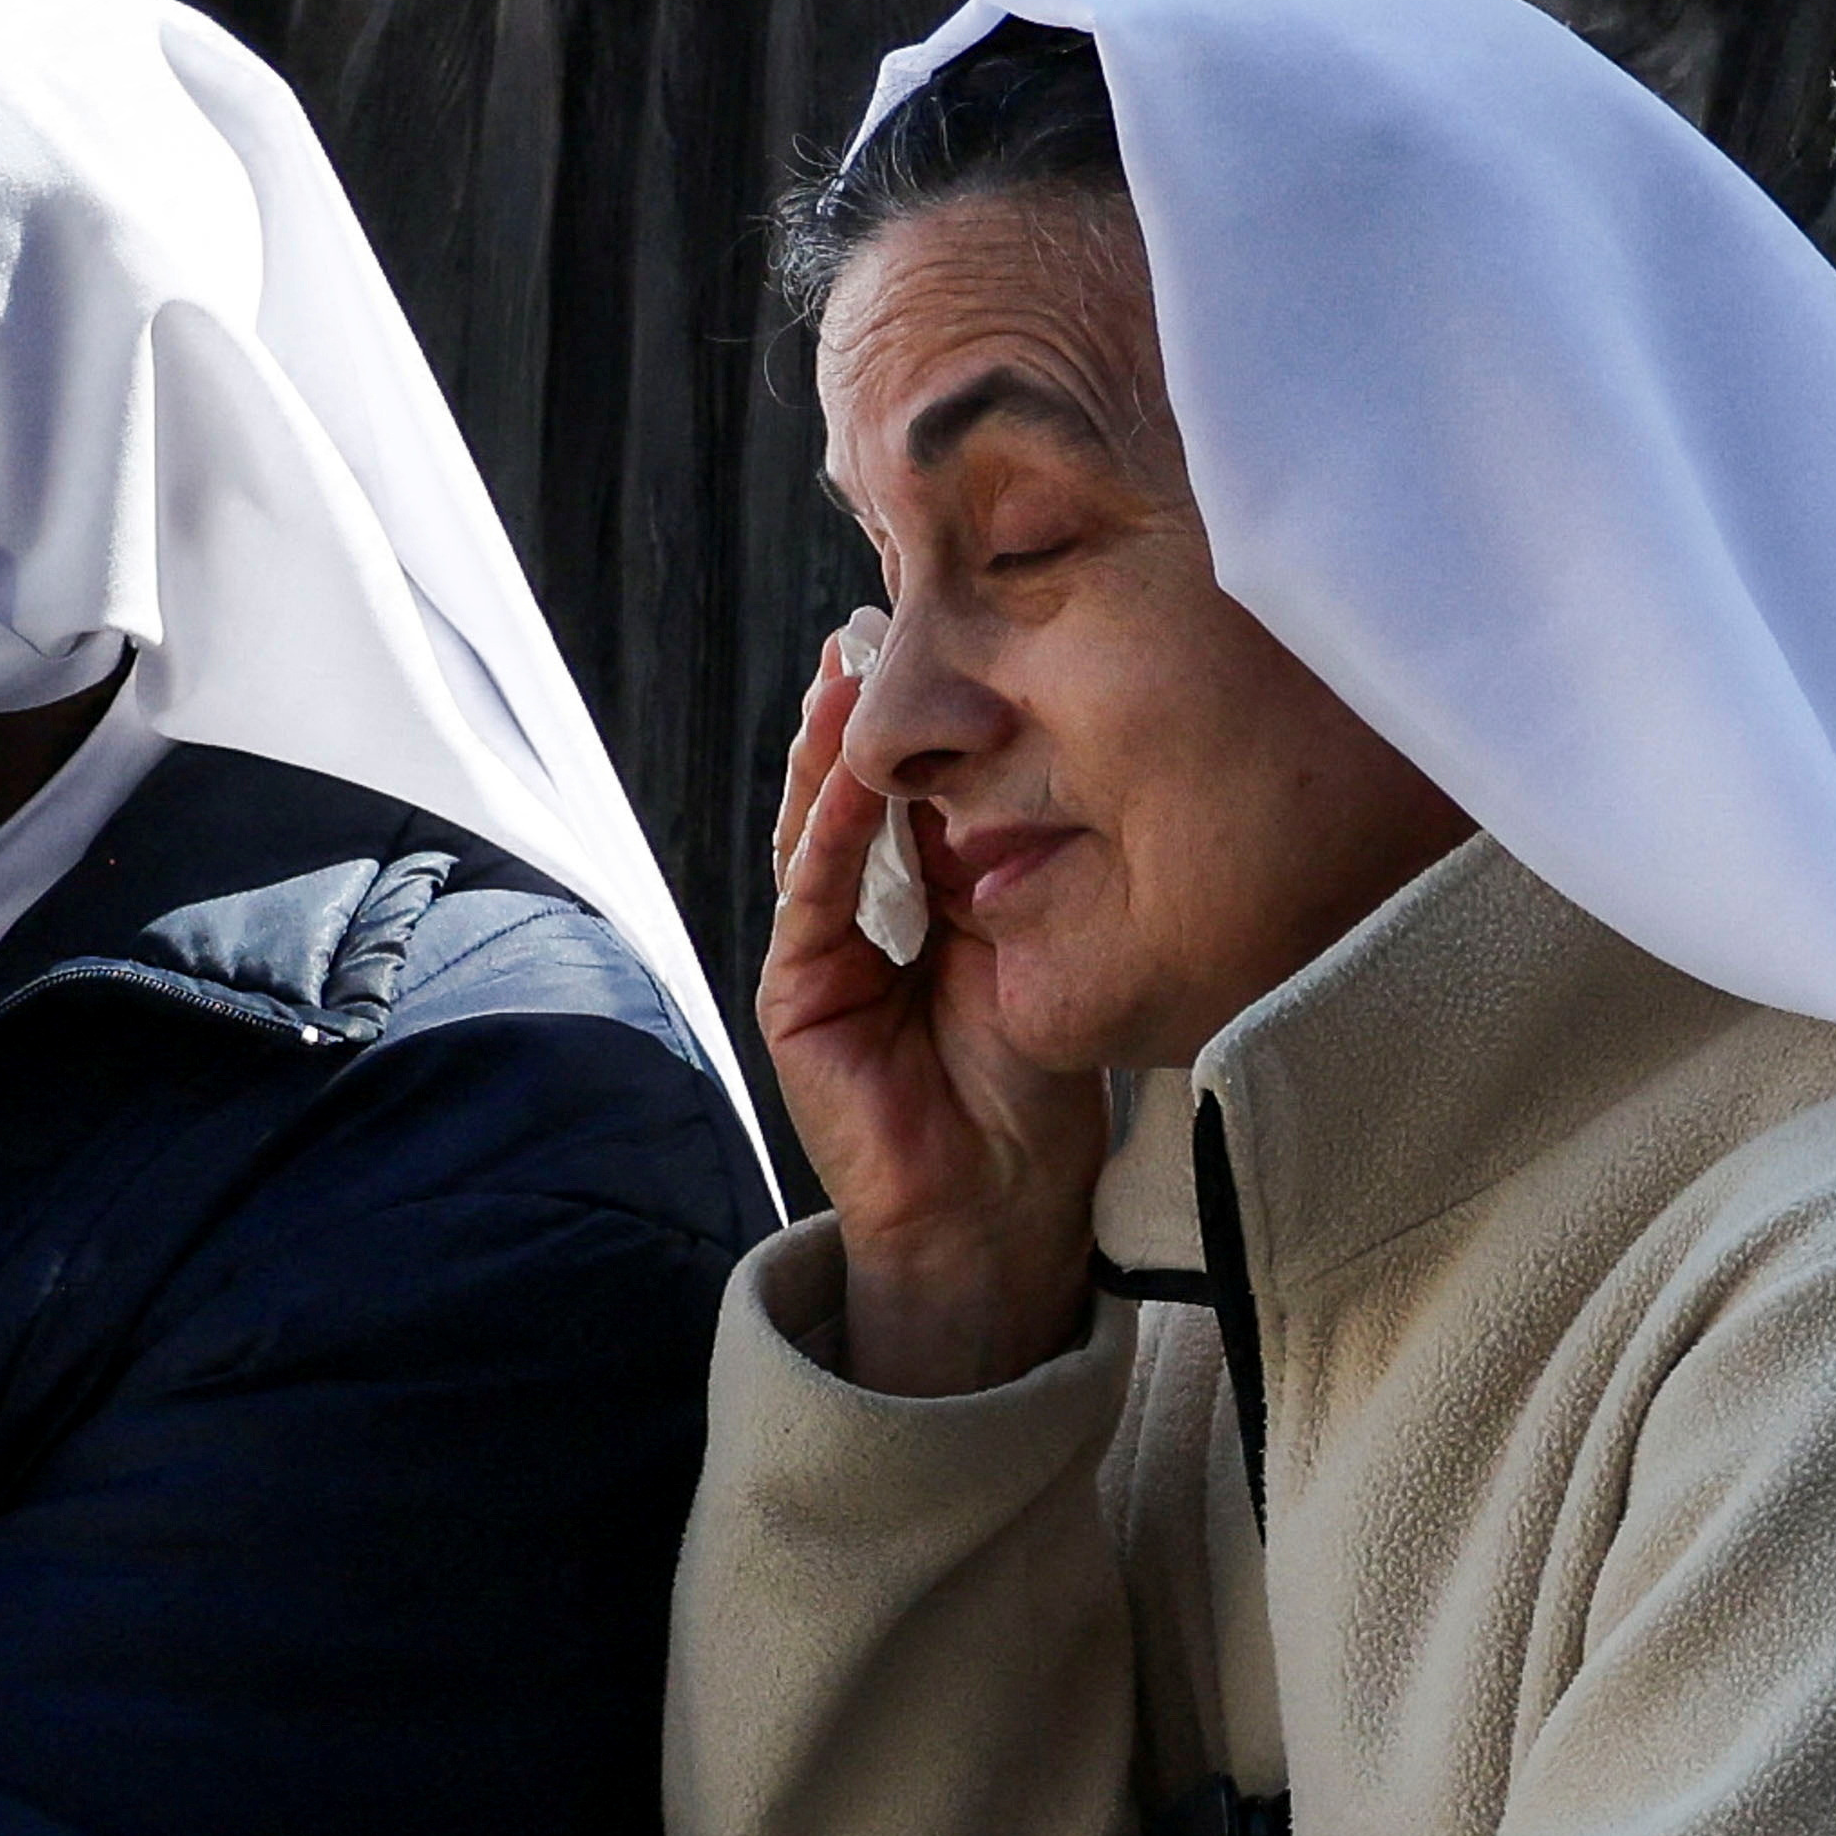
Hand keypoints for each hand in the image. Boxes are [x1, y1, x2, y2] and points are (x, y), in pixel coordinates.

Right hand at [761, 628, 1103, 1394]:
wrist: (998, 1213)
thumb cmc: (1033, 1095)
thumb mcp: (1038, 955)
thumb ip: (1016, 873)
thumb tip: (1028, 763)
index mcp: (928, 910)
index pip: (918, 798)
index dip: (928, 727)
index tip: (951, 641)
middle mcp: (868, 921)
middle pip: (860, 798)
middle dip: (870, 716)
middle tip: (888, 623)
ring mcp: (823, 954)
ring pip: (823, 830)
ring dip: (834, 752)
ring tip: (852, 671)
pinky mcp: (797, 993)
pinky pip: (811, 892)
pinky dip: (827, 828)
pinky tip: (845, 769)